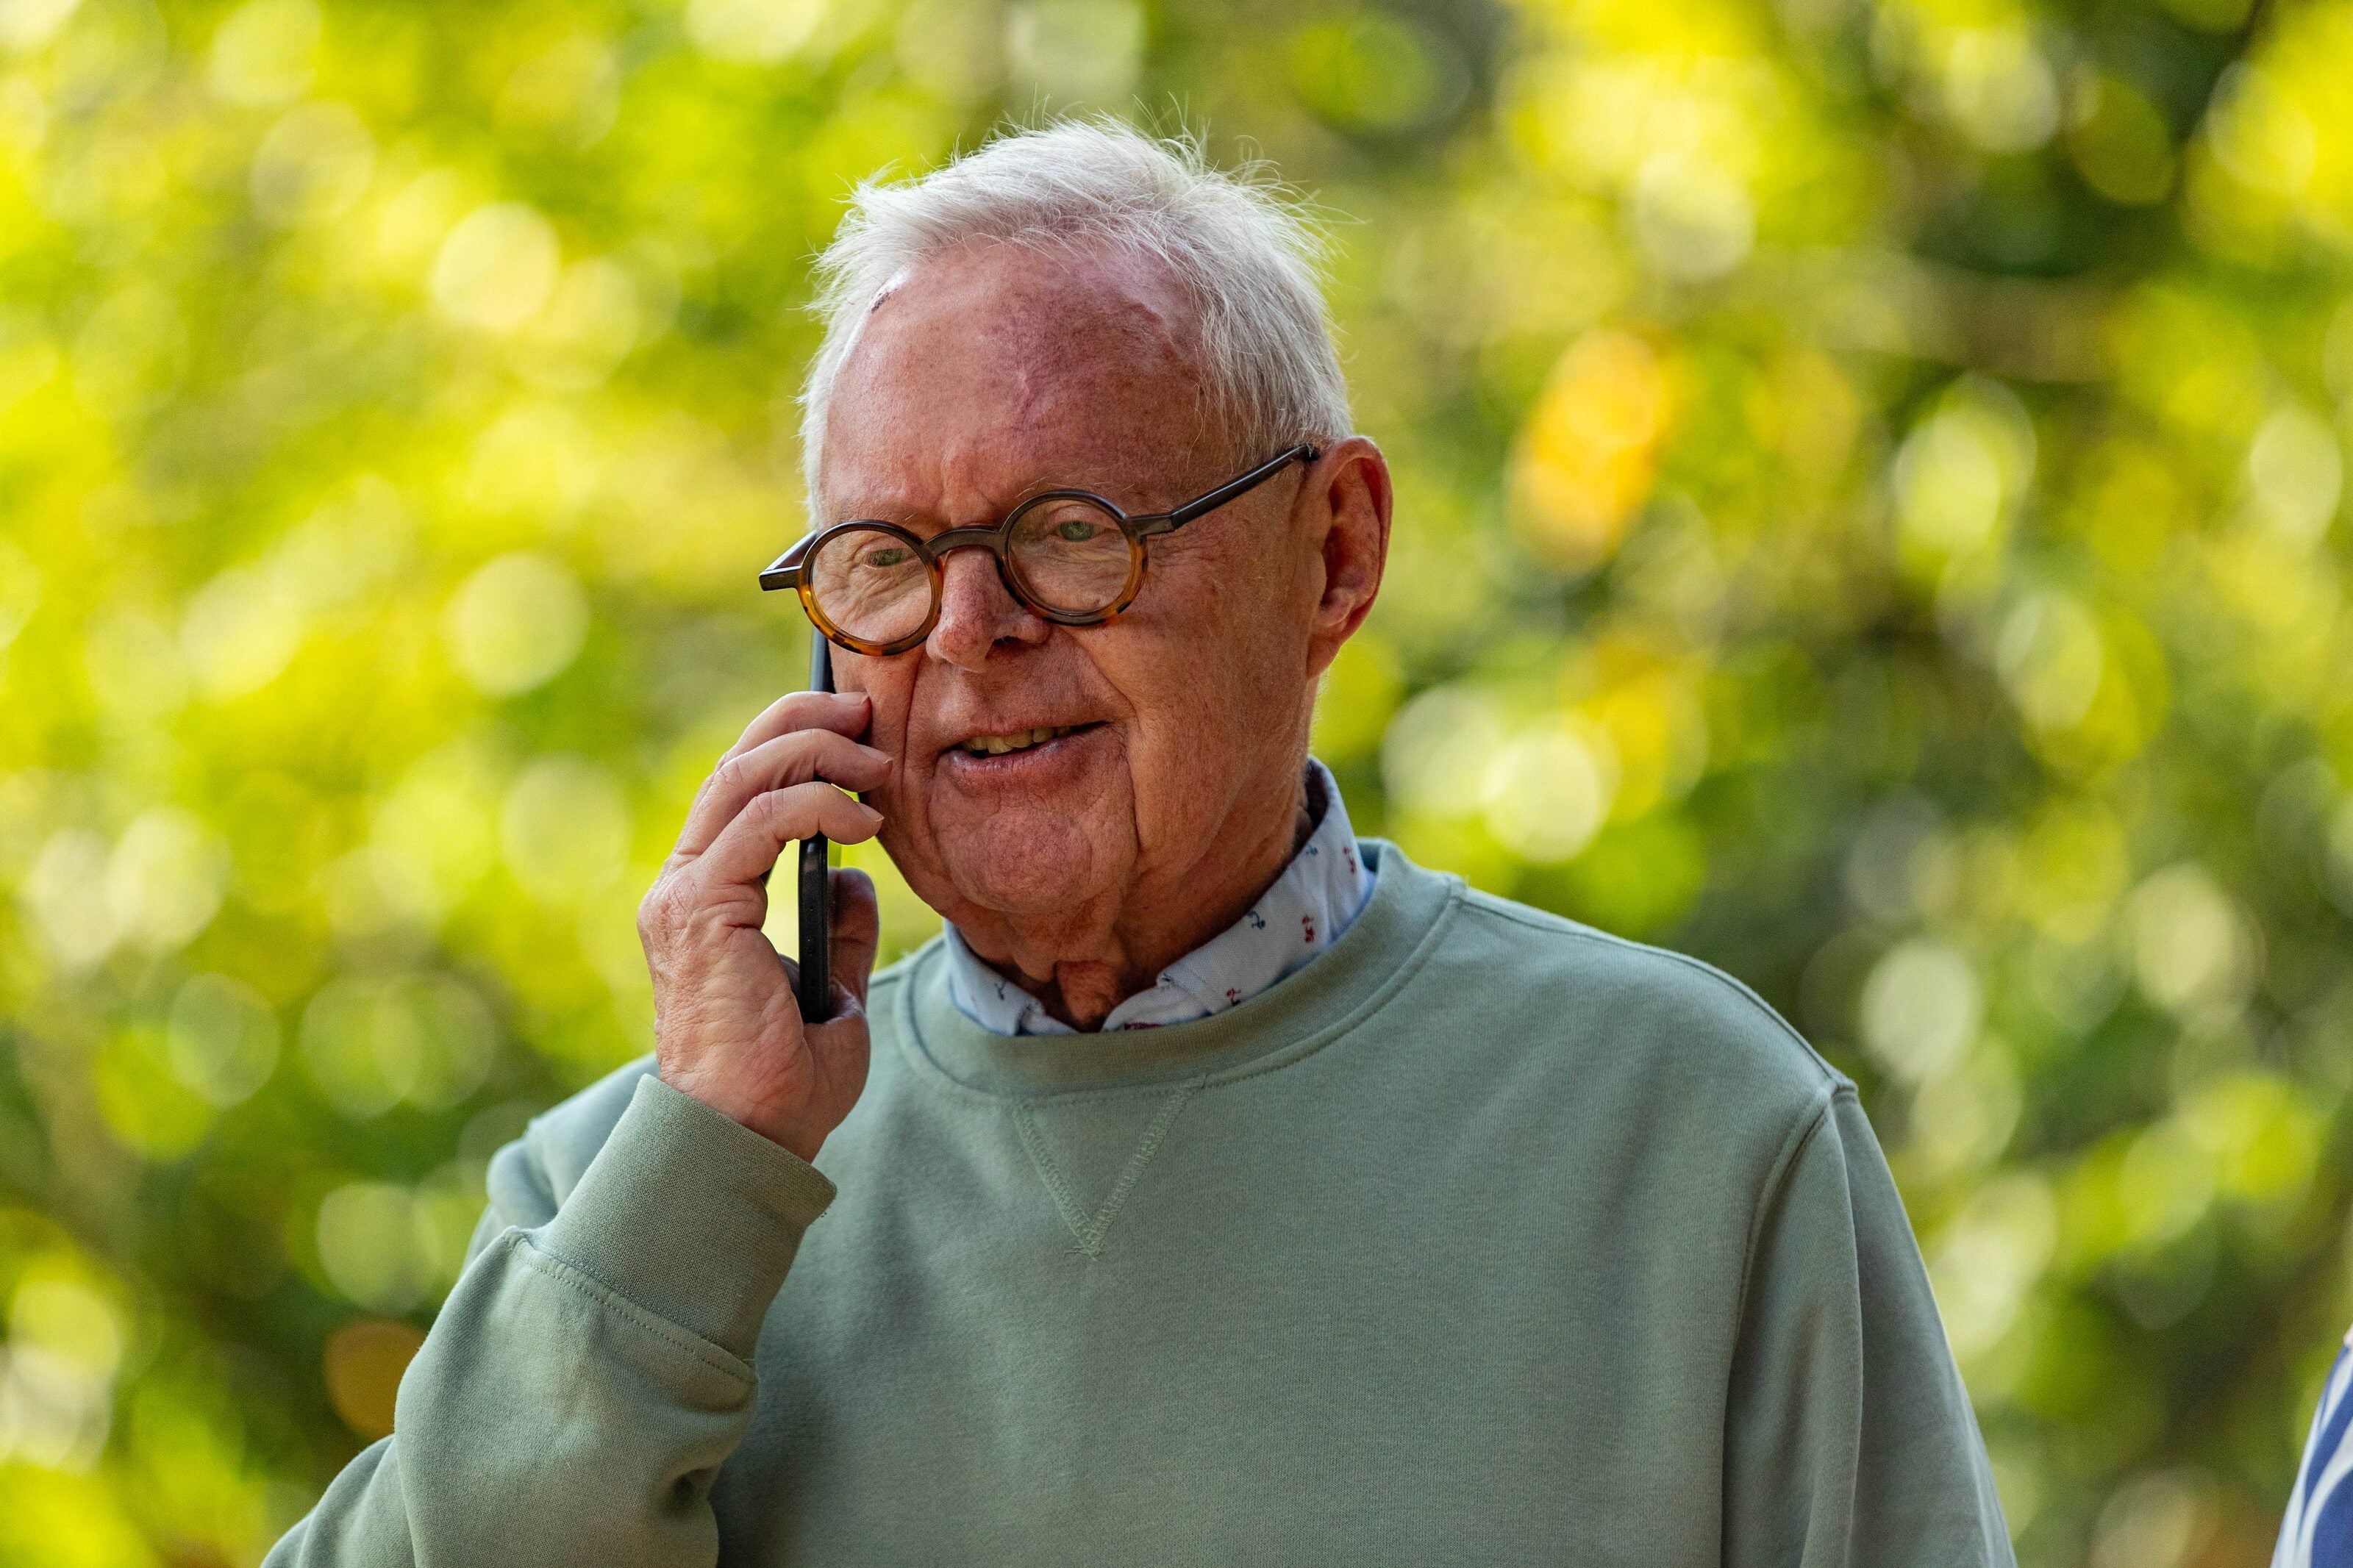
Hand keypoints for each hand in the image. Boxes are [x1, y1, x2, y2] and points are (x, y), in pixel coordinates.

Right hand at [639, 688, 892, 1160]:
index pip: (741, 789)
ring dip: (817, 752)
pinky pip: (760, 824)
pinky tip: (865, 824)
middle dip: (804, 721)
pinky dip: (817, 806)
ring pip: (743, 778)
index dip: (797, 741)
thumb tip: (853, 880)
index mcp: (705, 898)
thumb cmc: (784, 1081)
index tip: (862, 728)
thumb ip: (836, 929)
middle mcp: (683, 886)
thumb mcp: (830, 991)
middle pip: (736, 764)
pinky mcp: (700, 911)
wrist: (749, 1138)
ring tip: (878, 762)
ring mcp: (684, 895)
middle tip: (869, 711)